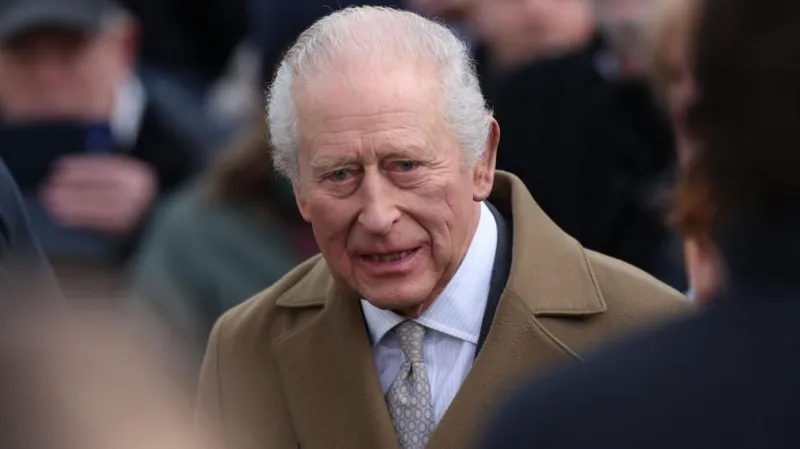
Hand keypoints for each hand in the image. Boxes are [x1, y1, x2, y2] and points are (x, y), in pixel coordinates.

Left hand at [42, 155, 157, 234]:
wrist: (162, 215)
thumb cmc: (138, 192)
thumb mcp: (128, 173)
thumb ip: (104, 168)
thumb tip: (69, 169)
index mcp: (134, 173)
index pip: (101, 166)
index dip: (77, 166)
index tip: (59, 167)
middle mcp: (134, 191)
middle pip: (94, 186)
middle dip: (68, 186)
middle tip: (49, 186)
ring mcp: (131, 210)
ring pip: (92, 205)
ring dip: (68, 203)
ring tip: (51, 201)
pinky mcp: (124, 228)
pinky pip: (95, 221)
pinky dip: (76, 218)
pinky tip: (62, 215)